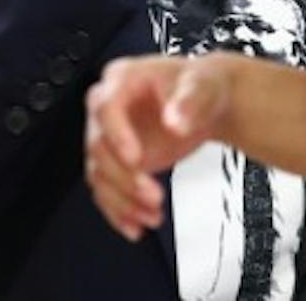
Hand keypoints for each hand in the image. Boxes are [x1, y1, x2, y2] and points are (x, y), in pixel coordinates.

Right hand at [85, 55, 231, 240]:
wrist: (207, 103)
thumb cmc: (200, 87)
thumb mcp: (202, 87)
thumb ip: (189, 103)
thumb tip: (175, 123)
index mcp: (122, 79)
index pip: (106, 107)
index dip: (118, 135)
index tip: (137, 160)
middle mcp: (108, 108)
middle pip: (98, 146)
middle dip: (124, 177)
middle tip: (153, 195)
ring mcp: (110, 136)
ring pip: (99, 174)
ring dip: (122, 200)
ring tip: (151, 214)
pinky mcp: (116, 161)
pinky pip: (105, 190)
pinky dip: (118, 211)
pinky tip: (136, 224)